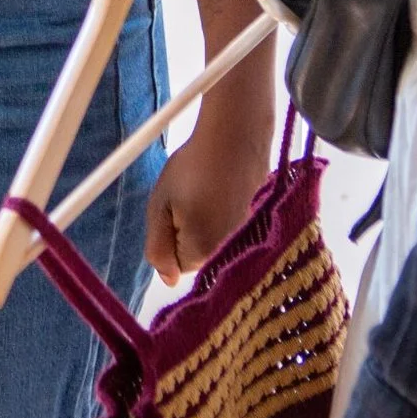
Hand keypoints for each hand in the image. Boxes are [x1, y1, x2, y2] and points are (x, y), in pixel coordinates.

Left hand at [146, 122, 269, 282]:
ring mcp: (247, 238)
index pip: (175, 265)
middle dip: (187, 232)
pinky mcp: (258, 222)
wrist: (235, 137)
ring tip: (207, 189)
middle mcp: (230, 253)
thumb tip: (167, 280)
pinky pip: (232, 228)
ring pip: (214, 242)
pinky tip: (223, 188)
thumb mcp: (160, 205)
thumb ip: (158, 247)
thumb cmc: (194, 167)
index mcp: (202, 252)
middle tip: (189, 198)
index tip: (173, 209)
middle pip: (197, 256)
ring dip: (206, 222)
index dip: (168, 236)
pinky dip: (225, 212)